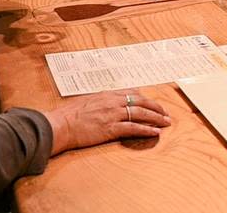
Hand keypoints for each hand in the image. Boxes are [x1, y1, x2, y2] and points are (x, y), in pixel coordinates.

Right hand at [45, 90, 170, 154]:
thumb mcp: (86, 102)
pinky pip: (134, 128)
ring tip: (166, 123)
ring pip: (141, 113)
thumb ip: (100, 102)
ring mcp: (113, 114)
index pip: (132, 93)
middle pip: (141, 101)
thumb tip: (105, 104)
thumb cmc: (68, 115)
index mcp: (107, 95)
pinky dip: (147, 130)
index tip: (153, 103)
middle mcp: (112, 102)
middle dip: (156, 107)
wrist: (60, 124)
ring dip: (156, 118)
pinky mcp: (111, 128)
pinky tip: (155, 132)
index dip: (145, 98)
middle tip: (166, 113)